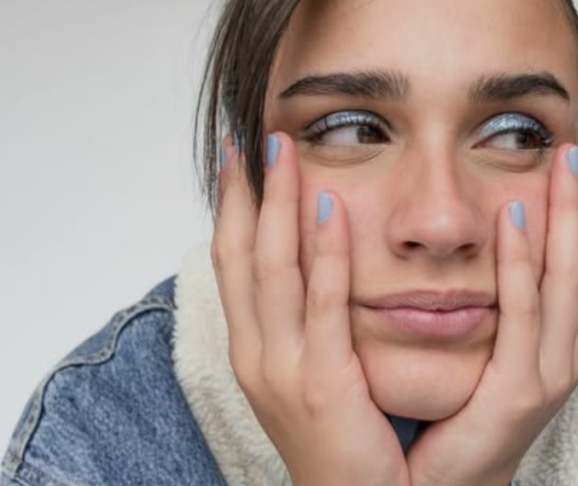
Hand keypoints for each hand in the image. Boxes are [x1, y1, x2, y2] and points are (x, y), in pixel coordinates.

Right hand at [211, 132, 409, 485]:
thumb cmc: (343, 442)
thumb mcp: (315, 374)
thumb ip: (312, 323)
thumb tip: (321, 267)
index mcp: (255, 351)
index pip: (235, 264)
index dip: (234, 207)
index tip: (240, 158)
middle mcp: (257, 355)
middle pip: (241, 256)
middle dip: (246, 193)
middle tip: (256, 136)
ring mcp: (282, 371)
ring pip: (270, 270)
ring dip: (276, 205)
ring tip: (283, 151)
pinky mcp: (321, 385)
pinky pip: (321, 307)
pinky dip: (322, 255)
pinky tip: (329, 209)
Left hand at [405, 128, 577, 485]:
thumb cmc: (455, 418)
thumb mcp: (484, 350)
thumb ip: (494, 301)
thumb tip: (485, 237)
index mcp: (557, 340)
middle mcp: (564, 352)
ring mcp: (547, 373)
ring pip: (570, 276)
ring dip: (569, 212)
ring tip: (565, 157)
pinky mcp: (517, 392)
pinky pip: (524, 314)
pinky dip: (522, 262)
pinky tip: (513, 214)